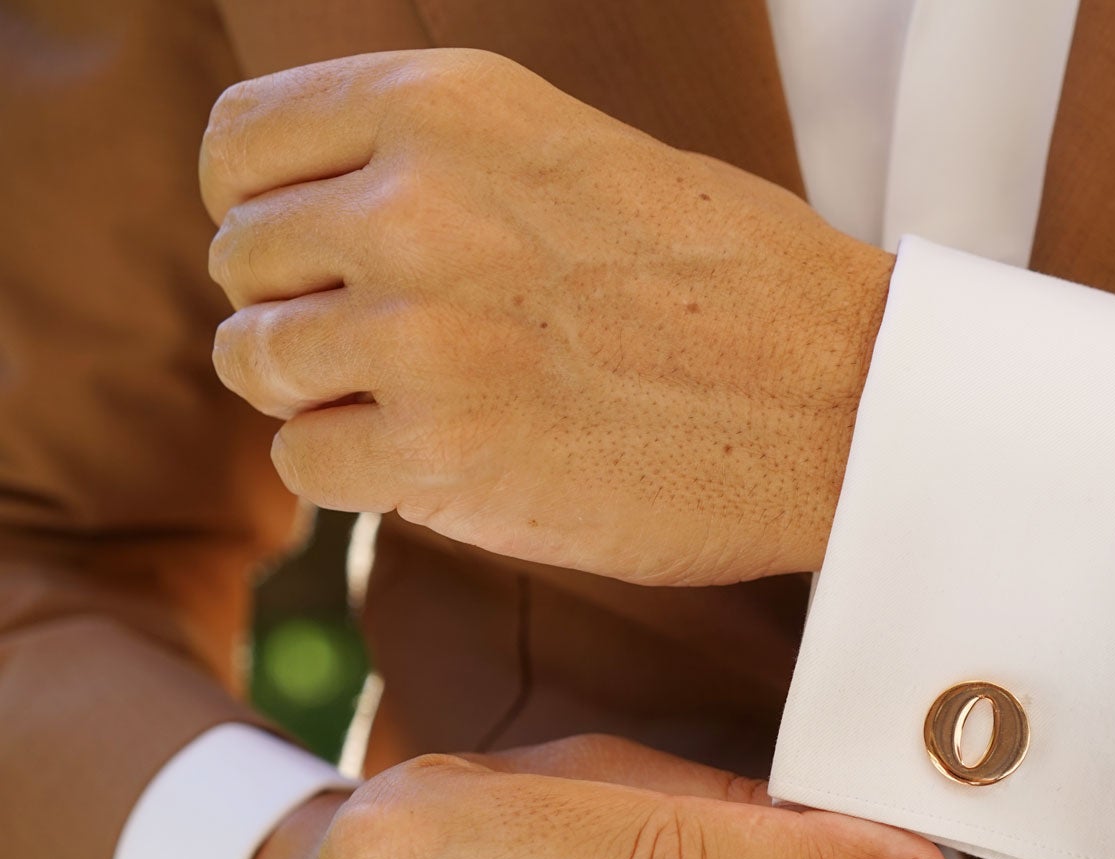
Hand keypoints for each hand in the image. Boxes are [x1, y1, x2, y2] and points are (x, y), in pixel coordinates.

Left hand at [201, 49, 892, 585]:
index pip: (242, 142)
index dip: (265, 209)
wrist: (850, 400)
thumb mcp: (583, 155)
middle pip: (242, 261)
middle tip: (402, 353)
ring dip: (326, 397)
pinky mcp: (438, 451)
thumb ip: (446, 169)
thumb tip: (324, 224)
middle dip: (303, 311)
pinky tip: (447, 465)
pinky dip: (359, 475)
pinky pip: (306, 462)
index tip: (316, 259)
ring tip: (430, 410)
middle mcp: (414, 201)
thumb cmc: (741, 286)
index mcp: (450, 104)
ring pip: (260, 364)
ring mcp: (419, 330)